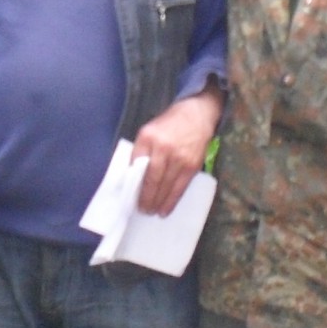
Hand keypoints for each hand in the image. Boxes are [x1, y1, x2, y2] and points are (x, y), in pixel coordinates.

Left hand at [129, 84, 223, 216]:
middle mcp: (163, 148)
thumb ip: (141, 151)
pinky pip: (180, 188)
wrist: (197, 115)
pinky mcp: (192, 166)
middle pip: (152, 179)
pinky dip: (172, 201)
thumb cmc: (168, 125)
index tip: (129, 196)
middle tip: (141, 210)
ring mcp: (179, 158)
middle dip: (146, 198)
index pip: (136, 165)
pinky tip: (165, 210)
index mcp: (148, 138)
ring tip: (151, 212)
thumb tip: (132, 176)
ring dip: (157, 202)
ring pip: (166, 186)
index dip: (133, 184)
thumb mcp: (148, 131)